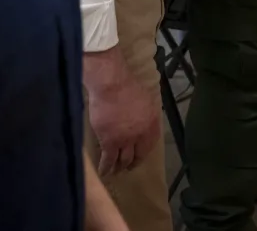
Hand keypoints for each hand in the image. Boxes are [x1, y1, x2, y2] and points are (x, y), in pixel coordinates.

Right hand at [83, 47, 160, 176]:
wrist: (112, 85)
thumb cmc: (128, 86)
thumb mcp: (147, 99)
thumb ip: (147, 114)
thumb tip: (145, 121)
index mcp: (152, 124)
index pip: (150, 144)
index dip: (143, 153)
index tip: (139, 157)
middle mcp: (141, 135)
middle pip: (138, 154)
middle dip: (132, 163)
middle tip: (128, 168)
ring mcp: (125, 140)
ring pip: (123, 159)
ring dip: (119, 167)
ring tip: (115, 172)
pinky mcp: (109, 142)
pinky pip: (108, 159)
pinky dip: (106, 167)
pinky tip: (104, 172)